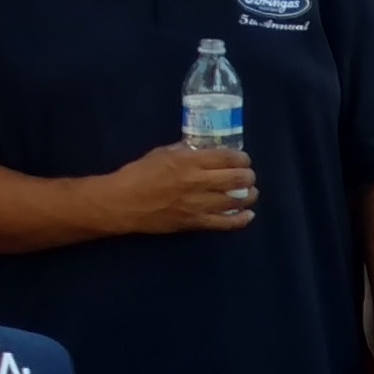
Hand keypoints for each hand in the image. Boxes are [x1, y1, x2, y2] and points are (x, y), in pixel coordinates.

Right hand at [101, 138, 259, 234]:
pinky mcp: (194, 222)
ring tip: (251, 193)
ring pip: (235, 201)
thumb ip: (184, 150)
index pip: (226, 157)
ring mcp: (198, 204)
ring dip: (249, 196)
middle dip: (248, 176)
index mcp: (189, 161)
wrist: (122, 203)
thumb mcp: (161, 153)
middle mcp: (197, 182)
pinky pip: (224, 223)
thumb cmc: (138, 174)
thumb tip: (201, 150)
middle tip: (249, 176)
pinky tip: (248, 215)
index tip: (244, 159)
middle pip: (236, 179)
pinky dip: (240, 219)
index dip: (241, 158)